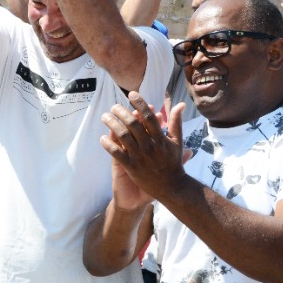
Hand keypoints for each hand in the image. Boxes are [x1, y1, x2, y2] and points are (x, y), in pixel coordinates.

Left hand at [99, 93, 186, 208]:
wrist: (171, 188)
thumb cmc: (174, 163)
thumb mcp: (177, 142)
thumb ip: (176, 122)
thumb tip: (180, 104)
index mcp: (160, 138)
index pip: (149, 117)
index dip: (140, 104)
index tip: (131, 94)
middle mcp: (149, 146)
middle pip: (133, 124)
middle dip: (122, 112)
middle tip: (114, 106)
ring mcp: (140, 157)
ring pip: (123, 136)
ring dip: (112, 124)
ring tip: (105, 117)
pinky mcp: (131, 167)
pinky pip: (117, 153)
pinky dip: (109, 145)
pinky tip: (102, 137)